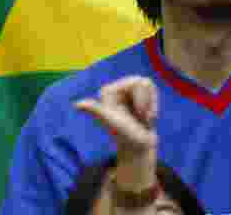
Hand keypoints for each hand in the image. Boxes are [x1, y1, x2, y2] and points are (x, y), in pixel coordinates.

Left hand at [75, 76, 157, 191]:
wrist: (138, 149)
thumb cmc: (124, 136)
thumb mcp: (111, 121)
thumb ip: (96, 111)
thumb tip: (77, 105)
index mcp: (108, 91)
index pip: (137, 82)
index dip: (141, 99)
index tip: (133, 114)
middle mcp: (116, 90)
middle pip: (144, 82)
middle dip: (146, 102)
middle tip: (140, 117)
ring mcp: (127, 94)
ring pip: (148, 85)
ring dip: (150, 105)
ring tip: (142, 118)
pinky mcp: (136, 99)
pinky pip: (152, 91)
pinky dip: (154, 106)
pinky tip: (146, 117)